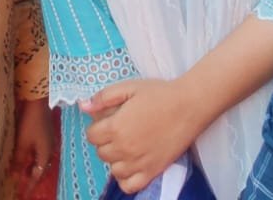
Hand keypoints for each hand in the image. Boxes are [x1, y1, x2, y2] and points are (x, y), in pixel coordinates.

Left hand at [14, 98, 57, 189]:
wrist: (38, 100)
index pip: (38, 175)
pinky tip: (26, 154)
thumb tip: (15, 176)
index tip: (24, 194)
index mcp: (45, 154)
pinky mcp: (46, 133)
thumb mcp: (23, 142)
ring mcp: (49, 141)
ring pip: (41, 160)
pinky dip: (33, 157)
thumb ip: (19, 160)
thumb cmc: (31, 122)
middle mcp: (50, 150)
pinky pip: (40, 151)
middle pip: (41, 168)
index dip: (31, 185)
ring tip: (21, 171)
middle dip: (32, 177)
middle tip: (22, 183)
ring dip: (32, 166)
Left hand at [80, 78, 204, 194]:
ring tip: (127, 145)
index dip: (97, 126)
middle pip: (101, 152)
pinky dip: (126, 178)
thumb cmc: (159, 94)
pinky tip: (132, 164)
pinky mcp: (152, 172)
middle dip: (106, 141)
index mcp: (115, 127)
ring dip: (115, 159)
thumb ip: (103, 97)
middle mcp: (124, 149)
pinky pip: (129, 185)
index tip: (108, 120)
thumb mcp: (129, 87)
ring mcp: (138, 163)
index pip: (91, 136)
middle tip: (120, 130)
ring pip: (113, 169)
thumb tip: (83, 106)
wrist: (189, 106)